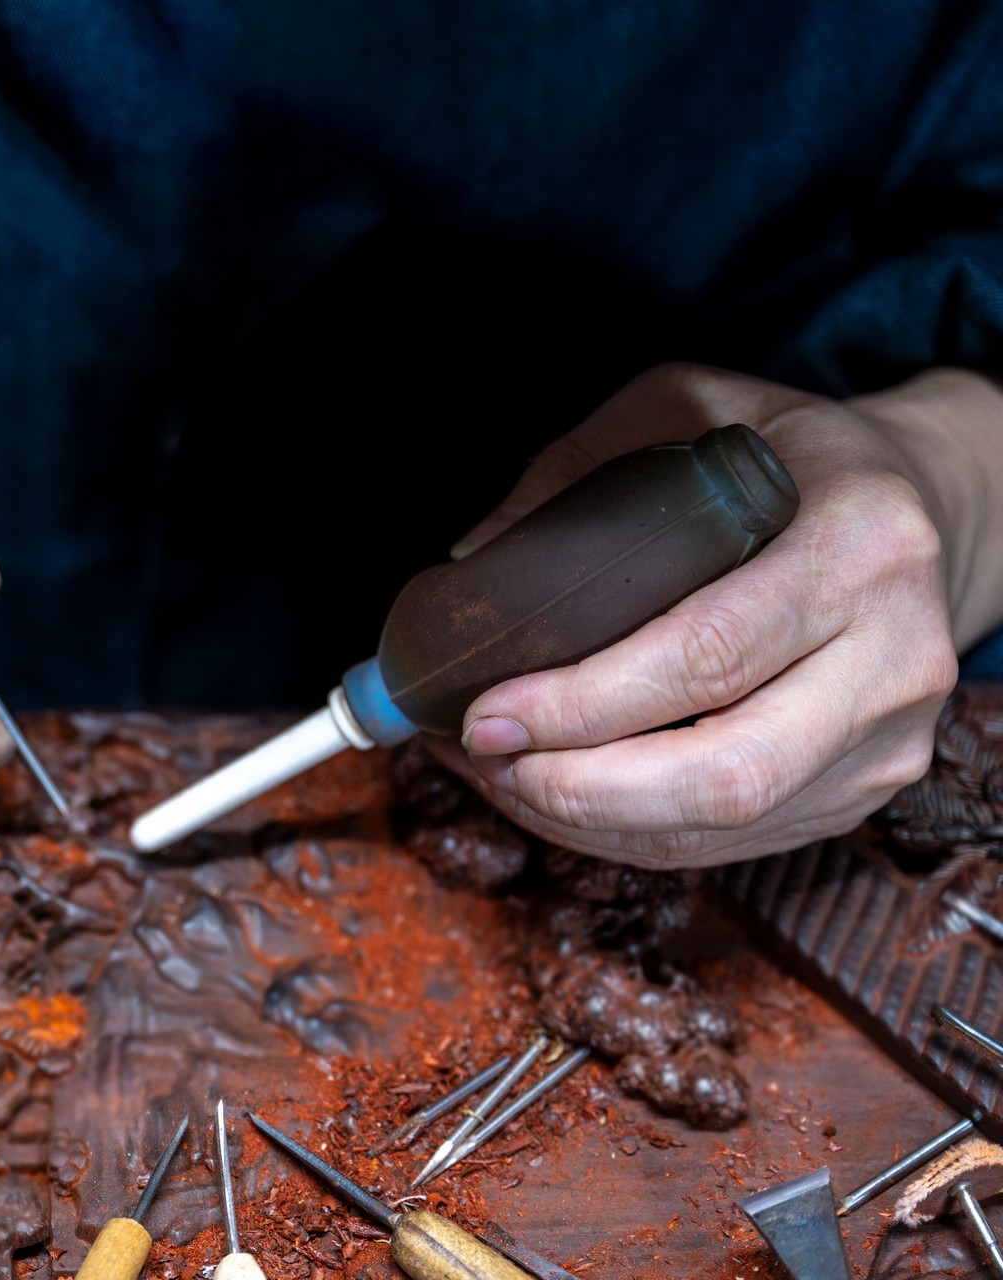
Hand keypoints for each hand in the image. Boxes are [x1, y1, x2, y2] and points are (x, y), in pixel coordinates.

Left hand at [427, 362, 1002, 867]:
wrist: (924, 504)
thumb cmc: (790, 457)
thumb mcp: (690, 407)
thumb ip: (576, 468)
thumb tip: (471, 561)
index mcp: (857, 544)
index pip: (707, 655)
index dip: (583, 703)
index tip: (488, 712)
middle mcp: (892, 655)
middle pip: (724, 773)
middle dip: (578, 786)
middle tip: (485, 758)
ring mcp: (888, 737)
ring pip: (724, 825)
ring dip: (587, 820)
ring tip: (498, 776)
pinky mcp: (866, 788)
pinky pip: (731, 842)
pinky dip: (625, 831)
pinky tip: (552, 795)